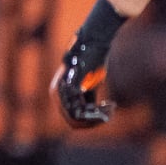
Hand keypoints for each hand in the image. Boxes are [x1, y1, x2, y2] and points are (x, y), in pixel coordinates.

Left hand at [54, 0, 126, 128]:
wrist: (94, 42)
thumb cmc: (93, 62)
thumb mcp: (89, 85)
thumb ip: (85, 100)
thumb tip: (89, 116)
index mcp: (58, 93)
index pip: (70, 118)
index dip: (90, 121)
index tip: (105, 114)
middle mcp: (55, 93)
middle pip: (73, 122)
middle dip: (94, 122)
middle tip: (109, 113)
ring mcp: (60, 90)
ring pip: (76, 119)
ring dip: (97, 118)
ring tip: (110, 109)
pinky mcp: (69, 86)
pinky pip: (79, 111)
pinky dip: (96, 113)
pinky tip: (109, 105)